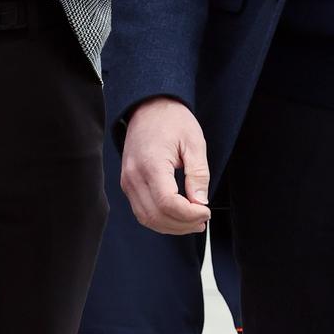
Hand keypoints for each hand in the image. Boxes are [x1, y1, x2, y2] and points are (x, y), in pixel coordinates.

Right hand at [120, 97, 212, 235]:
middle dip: (183, 224)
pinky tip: (178, 216)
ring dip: (172, 226)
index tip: (206, 211)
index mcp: (150, 164)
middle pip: (156, 216)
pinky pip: (142, 211)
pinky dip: (161, 219)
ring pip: (147, 219)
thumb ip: (198, 175)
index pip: (167, 203)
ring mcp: (127, 182)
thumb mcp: (194, 142)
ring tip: (193, 221)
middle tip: (203, 219)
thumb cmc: (171, 120)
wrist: (148, 107)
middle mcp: (133, 176)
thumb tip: (200, 203)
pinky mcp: (128, 184)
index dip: (189, 214)